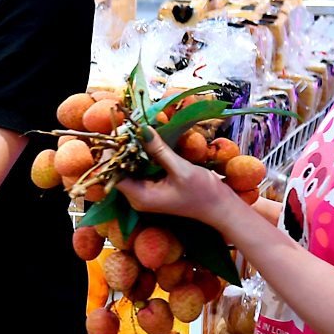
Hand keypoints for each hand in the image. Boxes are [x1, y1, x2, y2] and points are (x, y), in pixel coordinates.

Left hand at [115, 128, 239, 228]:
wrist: (220, 207)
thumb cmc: (203, 193)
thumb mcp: (181, 169)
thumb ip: (160, 150)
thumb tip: (142, 129)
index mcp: (140, 197)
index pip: (113, 175)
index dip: (113, 154)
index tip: (119, 132)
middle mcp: (137, 197)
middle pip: (118, 171)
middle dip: (121, 149)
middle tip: (126, 126)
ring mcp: (144, 192)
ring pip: (129, 168)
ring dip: (131, 149)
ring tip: (134, 128)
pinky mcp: (152, 186)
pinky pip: (140, 168)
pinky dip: (141, 154)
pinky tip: (145, 139)